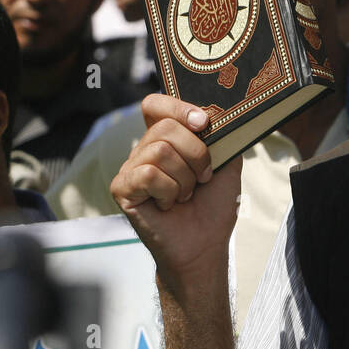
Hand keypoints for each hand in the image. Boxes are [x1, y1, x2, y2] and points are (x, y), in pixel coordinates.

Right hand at [110, 94, 242, 294]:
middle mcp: (145, 150)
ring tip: (186, 194)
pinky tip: (170, 205)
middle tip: (204, 177)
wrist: (205, 244)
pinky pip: (148, 174)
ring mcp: (130, 169)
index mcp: (167, 139)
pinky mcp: (122, 189)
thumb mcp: (227, 162)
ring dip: (185, 177)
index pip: (156, 105)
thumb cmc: (214, 205)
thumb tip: (216, 112)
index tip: (203, 122)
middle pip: (165, 127)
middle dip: (196, 153)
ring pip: (159, 151)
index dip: (177, 107)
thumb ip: (220, 134)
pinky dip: (170, 191)